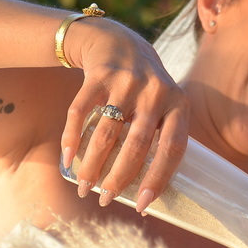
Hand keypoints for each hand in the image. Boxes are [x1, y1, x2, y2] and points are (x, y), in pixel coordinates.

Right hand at [60, 18, 189, 211]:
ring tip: (84, 185)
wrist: (118, 42)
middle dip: (119, 177)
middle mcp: (156, 91)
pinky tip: (68, 158)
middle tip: (106, 200)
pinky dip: (72, 138)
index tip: (143, 205)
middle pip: (137, 144)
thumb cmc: (144, 88)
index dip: (158, 178)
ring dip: (93, 164)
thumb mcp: (165, 105)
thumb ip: (161, 137)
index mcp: (179, 104)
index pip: (174, 148)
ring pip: (107, 132)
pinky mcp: (99, 74)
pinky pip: (81, 112)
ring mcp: (127, 81)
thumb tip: (149, 192)